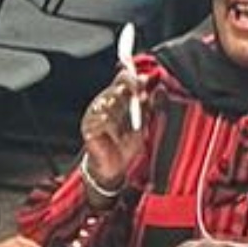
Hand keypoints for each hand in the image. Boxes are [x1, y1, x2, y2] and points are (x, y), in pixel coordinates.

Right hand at [77, 67, 151, 191]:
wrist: (115, 167)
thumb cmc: (127, 145)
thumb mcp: (143, 124)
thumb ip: (148, 106)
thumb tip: (159, 88)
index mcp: (117, 98)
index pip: (122, 80)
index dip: (134, 79)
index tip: (146, 81)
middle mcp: (104, 102)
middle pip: (115, 88)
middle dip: (130, 90)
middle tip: (142, 94)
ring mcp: (95, 113)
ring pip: (108, 102)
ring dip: (121, 109)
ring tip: (129, 122)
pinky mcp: (88, 126)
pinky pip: (101, 120)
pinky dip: (111, 125)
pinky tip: (116, 134)